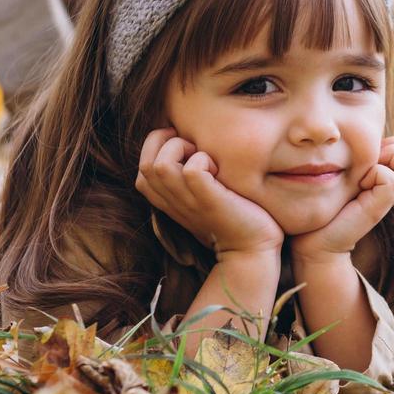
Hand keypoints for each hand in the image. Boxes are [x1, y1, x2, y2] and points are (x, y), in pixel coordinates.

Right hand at [135, 128, 283, 259]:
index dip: (156, 148)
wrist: (252, 250)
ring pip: (161, 165)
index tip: (184, 146)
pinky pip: (192, 170)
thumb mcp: (202, 198)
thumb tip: (189, 145)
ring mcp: (189, 203)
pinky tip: (218, 170)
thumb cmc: (233, 217)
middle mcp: (174, 202)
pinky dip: (204, 160)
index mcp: (169, 202)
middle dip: (165, 143)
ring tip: (204, 157)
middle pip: (145, 164)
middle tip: (193, 148)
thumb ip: (188, 180)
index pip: (142, 170)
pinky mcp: (208, 202)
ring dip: (181, 149)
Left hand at [290, 136, 393, 259]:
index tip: (358, 161)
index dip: (381, 144)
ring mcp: (388, 198)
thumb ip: (350, 160)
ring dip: (382, 163)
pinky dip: (373, 175)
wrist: (312, 242)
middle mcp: (390, 187)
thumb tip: (349, 134)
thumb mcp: (339, 176)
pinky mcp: (379, 208)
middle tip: (361, 168)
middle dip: (385, 150)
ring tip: (361, 177)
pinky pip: (390, 179)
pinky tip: (357, 188)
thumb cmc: (321, 208)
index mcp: (382, 177)